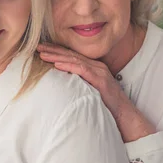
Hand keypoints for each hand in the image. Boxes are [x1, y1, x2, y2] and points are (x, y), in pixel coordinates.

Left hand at [37, 43, 155, 141]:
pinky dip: (68, 66)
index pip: (72, 57)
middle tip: (38, 47)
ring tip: (43, 55)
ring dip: (57, 57)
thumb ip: (80, 85)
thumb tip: (62, 85)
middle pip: (71, 55)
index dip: (57, 52)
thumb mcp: (90, 92)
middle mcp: (96, 67)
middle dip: (54, 50)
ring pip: (74, 60)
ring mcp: (99, 72)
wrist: (124, 115)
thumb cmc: (107, 106)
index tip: (43, 49)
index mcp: (94, 68)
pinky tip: (57, 65)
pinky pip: (82, 70)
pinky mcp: (100, 80)